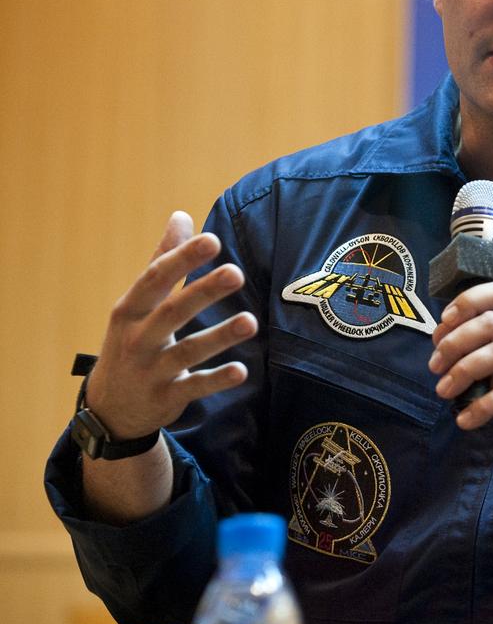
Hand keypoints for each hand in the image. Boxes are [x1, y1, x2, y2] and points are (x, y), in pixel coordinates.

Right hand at [84, 211, 257, 439]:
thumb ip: (162, 260)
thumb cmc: (132, 340)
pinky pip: (194, 387)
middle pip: (172, 311)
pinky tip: (241, 371)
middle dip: (203, 292)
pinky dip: (216, 379)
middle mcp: (138, 338)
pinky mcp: (167, 397)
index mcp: (131, 309)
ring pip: (188, 352)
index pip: (155, 278)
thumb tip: (182, 215)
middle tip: (236, 273)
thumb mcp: (137, 303)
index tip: (212, 240)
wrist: (110, 408)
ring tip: (251, 322)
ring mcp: (151, 370)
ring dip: (219, 337)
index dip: (183, 258)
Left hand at [428, 280, 492, 472]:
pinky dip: (479, 408)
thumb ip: (492, 353)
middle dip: (454, 342)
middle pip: (492, 322)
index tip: (443, 324)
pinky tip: (465, 420)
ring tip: (443, 391)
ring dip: (462, 371)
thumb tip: (444, 348)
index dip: (468, 301)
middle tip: (435, 366)